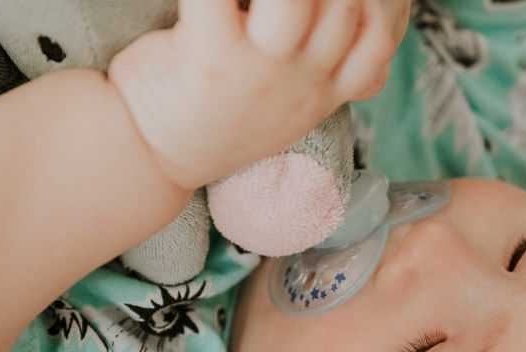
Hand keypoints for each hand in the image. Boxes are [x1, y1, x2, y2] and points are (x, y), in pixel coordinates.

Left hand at [108, 0, 400, 191]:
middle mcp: (303, 81)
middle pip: (347, 5)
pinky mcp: (211, 53)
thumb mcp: (285, 109)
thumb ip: (320, 71)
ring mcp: (261, 68)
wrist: (146, 161)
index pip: (379, 38)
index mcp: (322, 92)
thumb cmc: (209, 119)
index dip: (379, 3)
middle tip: (287, 0)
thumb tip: (355, 38)